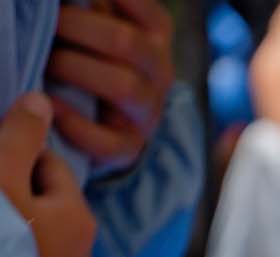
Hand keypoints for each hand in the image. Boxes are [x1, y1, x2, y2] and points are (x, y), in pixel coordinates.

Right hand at [0, 96, 93, 256]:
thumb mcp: (1, 174)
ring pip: (36, 240)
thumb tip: (41, 101)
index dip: (16, 157)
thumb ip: (20, 137)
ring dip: (13, 229)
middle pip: (44, 204)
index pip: (50, 166)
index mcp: (78, 219)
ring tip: (2, 235)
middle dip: (15, 194)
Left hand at [47, 0, 175, 169]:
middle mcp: (160, 74)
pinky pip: (107, 140)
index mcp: (156, 38)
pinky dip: (73, 123)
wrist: (106, 121)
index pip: (150, 14)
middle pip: (127, 43)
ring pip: (123, 87)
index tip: (80, 0)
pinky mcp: (129, 147)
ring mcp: (148, 112)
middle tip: (48, 25)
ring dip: (75, 69)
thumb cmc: (94, 60)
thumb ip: (92, 9)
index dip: (115, 0)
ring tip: (46, 63)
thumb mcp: (101, 29)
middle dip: (76, 28)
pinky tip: (51, 105)